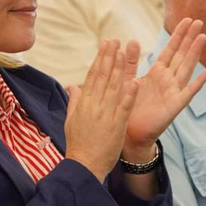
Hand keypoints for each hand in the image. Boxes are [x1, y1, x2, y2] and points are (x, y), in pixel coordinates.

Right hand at [64, 39, 140, 181]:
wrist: (83, 166)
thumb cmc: (78, 144)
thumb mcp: (71, 120)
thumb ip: (74, 101)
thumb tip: (72, 85)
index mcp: (84, 103)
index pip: (92, 76)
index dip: (99, 59)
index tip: (105, 45)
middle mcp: (94, 106)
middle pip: (102, 77)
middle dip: (109, 57)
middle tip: (114, 40)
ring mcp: (105, 115)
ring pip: (113, 87)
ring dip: (119, 69)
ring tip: (124, 52)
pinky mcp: (116, 126)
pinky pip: (124, 107)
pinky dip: (129, 94)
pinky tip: (135, 81)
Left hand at [122, 19, 205, 159]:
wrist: (130, 133)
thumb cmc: (130, 108)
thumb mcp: (128, 80)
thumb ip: (130, 62)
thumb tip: (131, 40)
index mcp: (157, 73)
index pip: (170, 49)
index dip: (178, 35)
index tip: (187, 19)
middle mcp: (168, 80)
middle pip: (181, 55)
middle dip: (189, 38)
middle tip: (199, 21)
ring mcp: (173, 92)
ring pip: (186, 68)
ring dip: (195, 53)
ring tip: (203, 37)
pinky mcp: (175, 106)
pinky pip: (189, 92)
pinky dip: (199, 82)